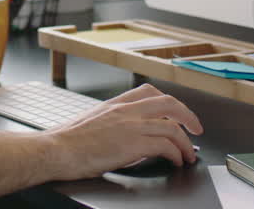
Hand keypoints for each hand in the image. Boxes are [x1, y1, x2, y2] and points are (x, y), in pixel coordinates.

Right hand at [43, 84, 202, 180]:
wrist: (55, 149)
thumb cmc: (67, 141)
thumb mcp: (93, 121)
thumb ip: (113, 122)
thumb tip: (127, 133)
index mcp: (115, 104)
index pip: (150, 92)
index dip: (169, 102)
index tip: (177, 113)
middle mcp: (125, 110)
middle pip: (169, 103)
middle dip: (188, 116)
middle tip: (197, 130)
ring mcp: (130, 126)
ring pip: (172, 127)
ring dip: (186, 143)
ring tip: (188, 155)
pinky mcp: (131, 144)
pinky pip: (165, 146)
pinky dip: (175, 154)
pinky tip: (174, 161)